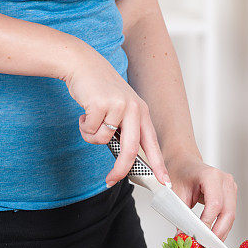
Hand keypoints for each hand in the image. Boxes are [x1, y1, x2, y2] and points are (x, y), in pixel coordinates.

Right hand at [63, 40, 170, 186]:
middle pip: (130, 150)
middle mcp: (134, 109)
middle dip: (120, 170)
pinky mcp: (101, 104)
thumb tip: (126, 159)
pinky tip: (85, 112)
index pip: (153, 144)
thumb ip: (126, 130)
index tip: (165, 182)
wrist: (83, 64)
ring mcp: (118, 105)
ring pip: (102, 141)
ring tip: (91, 118)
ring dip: (91, 134)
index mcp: (142, 112)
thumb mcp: (121, 108)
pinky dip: (83, 126)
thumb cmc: (100, 90)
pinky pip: (90, 131)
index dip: (159, 165)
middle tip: (110, 181)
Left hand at [168, 155, 237, 241]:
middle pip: (227, 213)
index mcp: (211, 175)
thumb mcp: (175, 193)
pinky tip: (213, 240)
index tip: (199, 239)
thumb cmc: (180, 173)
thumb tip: (182, 238)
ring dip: (220, 234)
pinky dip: (221, 228)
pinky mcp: (232, 196)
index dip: (208, 223)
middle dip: (217, 234)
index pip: (214, 204)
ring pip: (230, 217)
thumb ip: (180, 215)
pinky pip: (229, 216)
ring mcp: (231, 188)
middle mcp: (225, 181)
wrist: (184, 162)